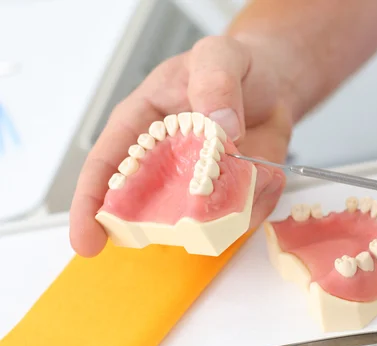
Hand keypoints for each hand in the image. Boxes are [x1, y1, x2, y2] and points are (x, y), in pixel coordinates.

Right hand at [69, 36, 290, 256]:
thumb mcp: (217, 55)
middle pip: (147, 208)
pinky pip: (243, 213)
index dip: (90, 207)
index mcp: (141, 127)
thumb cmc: (229, 66)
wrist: (271, 80)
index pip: (105, 168)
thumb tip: (221, 125)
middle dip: (163, 225)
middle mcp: (164, 163)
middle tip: (190, 224)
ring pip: (199, 220)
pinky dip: (258, 205)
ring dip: (226, 214)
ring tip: (252, 181)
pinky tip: (269, 179)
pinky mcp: (235, 193)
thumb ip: (214, 81)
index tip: (88, 242)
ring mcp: (199, 183)